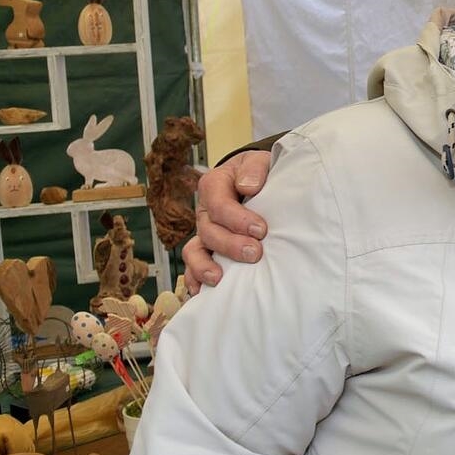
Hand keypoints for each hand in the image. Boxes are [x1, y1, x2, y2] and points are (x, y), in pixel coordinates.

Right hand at [182, 150, 271, 293]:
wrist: (255, 179)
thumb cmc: (257, 172)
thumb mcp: (257, 161)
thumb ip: (254, 169)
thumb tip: (248, 186)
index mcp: (214, 185)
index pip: (218, 204)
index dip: (237, 219)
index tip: (261, 229)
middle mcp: (205, 211)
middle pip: (209, 231)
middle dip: (230, 245)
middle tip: (254, 253)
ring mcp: (205, 231)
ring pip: (194, 251)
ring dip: (204, 266)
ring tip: (219, 279)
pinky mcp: (209, 248)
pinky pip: (193, 266)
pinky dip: (195, 280)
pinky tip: (202, 294)